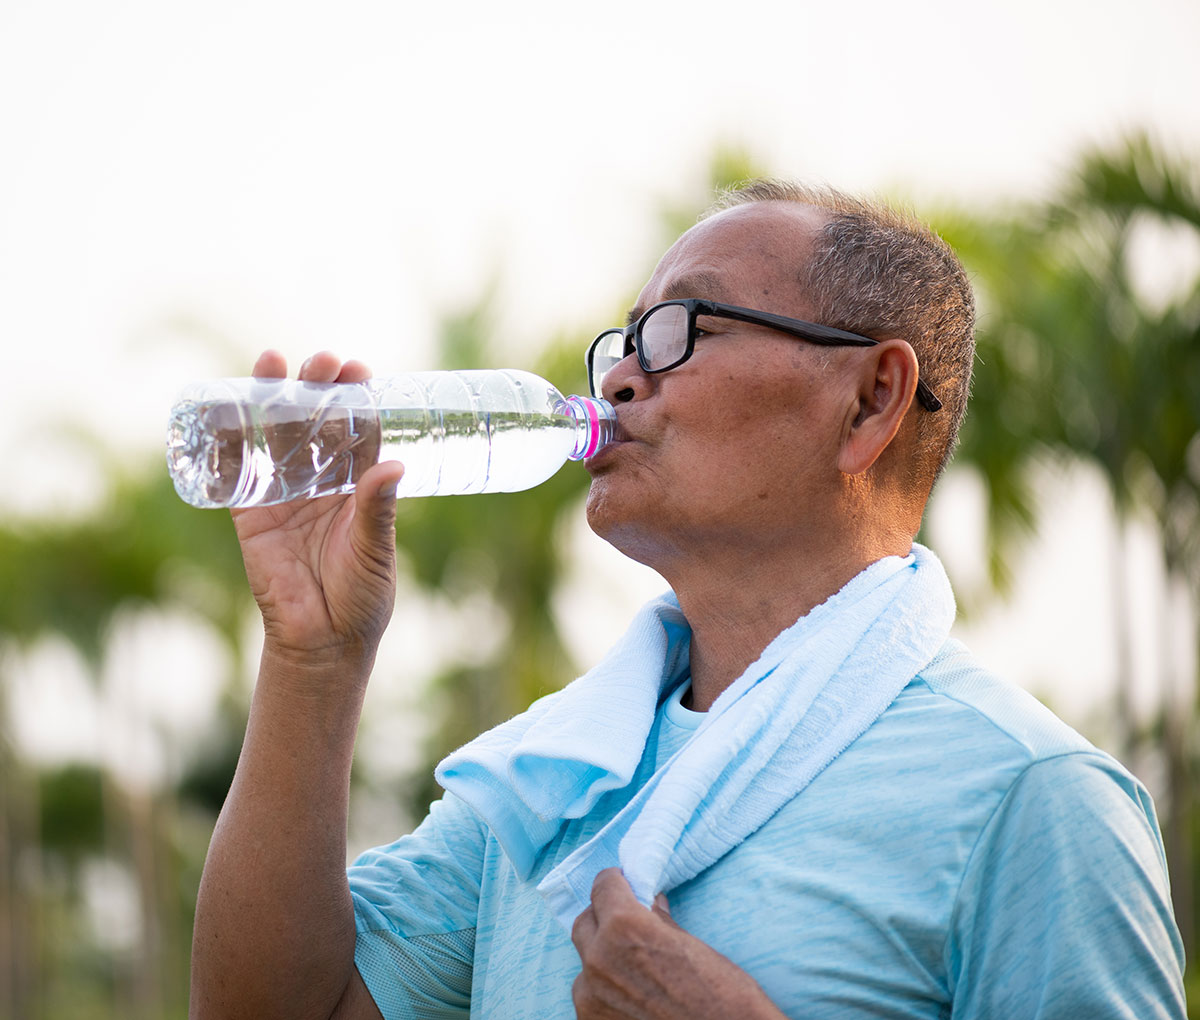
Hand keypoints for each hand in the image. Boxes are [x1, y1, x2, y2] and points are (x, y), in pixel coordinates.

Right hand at [232, 350, 406, 668]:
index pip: (358, 431)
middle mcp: (323, 483)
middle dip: (317, 390)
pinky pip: (236, 473)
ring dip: (273, 400)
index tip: (358, 369)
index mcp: (359, 486)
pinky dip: (228, 442)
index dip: (356, 399)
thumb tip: (394, 465)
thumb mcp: (376, 550)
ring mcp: (285, 495)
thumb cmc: (362, 597)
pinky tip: (224, 407)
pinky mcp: (250, 515)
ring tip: (273, 363)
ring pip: (276, 438)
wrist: (322, 642)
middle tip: (322, 361)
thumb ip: (379, 510)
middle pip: (316, 425)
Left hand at [571, 869, 785, 1019]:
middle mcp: (599, 958)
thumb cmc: (722, 995)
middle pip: (586, 921)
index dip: (616, 882)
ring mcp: (590, 995)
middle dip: (604, 917)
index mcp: (624, 927)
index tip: (625, 885)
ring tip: (634, 968)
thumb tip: (650, 904)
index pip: (603, 886)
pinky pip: (588, 994)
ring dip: (602, 956)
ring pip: (585, 960)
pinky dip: (604, 990)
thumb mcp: (693, 947)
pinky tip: (633, 996)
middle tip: (628, 923)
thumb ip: (659, 922)